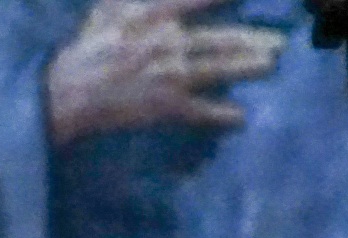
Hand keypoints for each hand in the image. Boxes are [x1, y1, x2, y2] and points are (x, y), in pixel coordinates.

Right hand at [46, 0, 285, 144]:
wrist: (67, 92)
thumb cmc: (88, 47)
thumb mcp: (110, 7)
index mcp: (154, 12)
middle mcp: (169, 40)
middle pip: (223, 37)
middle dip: (255, 39)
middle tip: (280, 42)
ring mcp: (171, 74)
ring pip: (221, 69)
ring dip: (250, 67)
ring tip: (271, 65)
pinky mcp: (166, 106)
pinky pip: (203, 111)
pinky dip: (224, 115)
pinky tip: (242, 117)